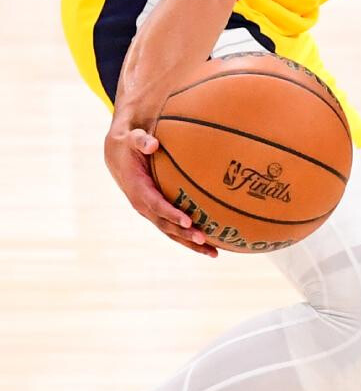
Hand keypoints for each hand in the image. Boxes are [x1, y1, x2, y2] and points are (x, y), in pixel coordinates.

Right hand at [104, 106, 217, 258]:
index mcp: (138, 189)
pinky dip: (188, 236)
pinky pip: (172, 227)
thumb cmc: (129, 143)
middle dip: (184, 234)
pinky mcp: (156, 211)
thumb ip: (142, 140)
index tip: (188, 221)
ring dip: (190, 243)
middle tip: (205, 241)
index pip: (156, 205)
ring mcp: (149, 210)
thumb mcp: (132, 138)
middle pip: (165, 225)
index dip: (171, 214)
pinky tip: (208, 243)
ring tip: (213, 252)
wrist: (117, 153)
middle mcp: (142, 204)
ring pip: (170, 231)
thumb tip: (152, 144)